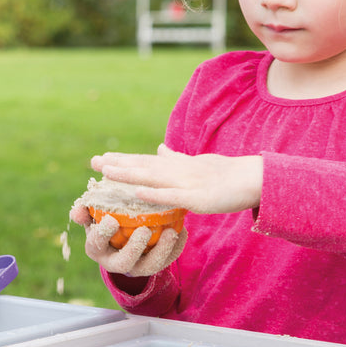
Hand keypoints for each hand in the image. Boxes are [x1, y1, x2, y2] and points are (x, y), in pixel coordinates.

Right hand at [69, 204, 186, 276]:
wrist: (122, 234)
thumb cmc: (106, 218)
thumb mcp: (93, 213)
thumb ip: (85, 210)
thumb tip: (77, 211)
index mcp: (97, 248)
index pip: (96, 243)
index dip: (103, 233)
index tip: (111, 219)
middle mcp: (116, 261)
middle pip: (124, 262)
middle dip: (134, 248)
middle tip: (144, 230)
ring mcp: (137, 265)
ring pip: (150, 266)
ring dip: (162, 250)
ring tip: (170, 232)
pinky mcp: (155, 264)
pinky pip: (168, 260)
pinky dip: (176, 247)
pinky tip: (182, 230)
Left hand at [91, 144, 262, 214]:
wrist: (252, 179)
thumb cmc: (226, 175)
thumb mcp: (197, 164)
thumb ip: (177, 159)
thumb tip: (160, 149)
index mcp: (177, 166)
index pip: (145, 162)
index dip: (123, 160)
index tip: (101, 159)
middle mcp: (178, 171)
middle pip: (142, 167)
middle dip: (117, 164)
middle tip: (93, 162)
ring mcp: (186, 183)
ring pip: (152, 178)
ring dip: (129, 174)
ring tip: (107, 172)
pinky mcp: (197, 197)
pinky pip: (172, 196)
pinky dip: (154, 194)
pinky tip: (137, 193)